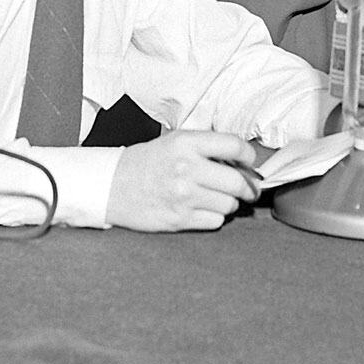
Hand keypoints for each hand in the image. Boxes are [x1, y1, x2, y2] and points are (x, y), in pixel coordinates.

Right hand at [104, 130, 259, 231]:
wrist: (111, 186)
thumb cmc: (145, 162)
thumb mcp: (174, 141)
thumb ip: (206, 147)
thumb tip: (242, 161)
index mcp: (186, 143)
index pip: (234, 146)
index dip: (250, 156)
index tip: (252, 162)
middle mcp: (187, 168)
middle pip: (237, 181)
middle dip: (248, 187)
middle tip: (248, 189)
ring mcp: (183, 196)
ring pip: (229, 204)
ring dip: (230, 203)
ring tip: (219, 198)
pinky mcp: (179, 219)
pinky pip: (215, 221)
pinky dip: (215, 217)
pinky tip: (204, 210)